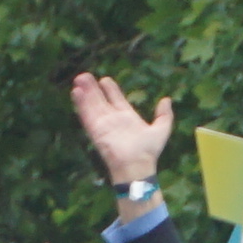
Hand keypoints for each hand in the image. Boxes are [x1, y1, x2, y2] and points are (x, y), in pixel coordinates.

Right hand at [69, 69, 172, 191]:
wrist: (136, 166)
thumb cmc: (149, 151)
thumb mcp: (161, 130)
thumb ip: (164, 115)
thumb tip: (166, 100)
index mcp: (127, 116)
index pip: (116, 99)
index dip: (110, 89)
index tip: (104, 80)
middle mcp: (113, 119)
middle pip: (100, 100)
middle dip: (92, 88)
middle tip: (85, 76)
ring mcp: (103, 124)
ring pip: (91, 105)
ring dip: (85, 93)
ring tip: (79, 79)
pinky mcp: (96, 130)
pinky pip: (86, 115)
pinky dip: (81, 104)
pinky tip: (76, 92)